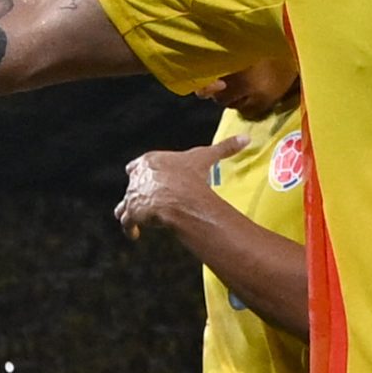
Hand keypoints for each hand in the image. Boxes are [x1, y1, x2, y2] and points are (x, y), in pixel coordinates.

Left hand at [116, 136, 247, 238]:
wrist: (181, 198)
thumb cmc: (193, 176)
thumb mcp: (207, 157)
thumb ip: (225, 147)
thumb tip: (247, 137)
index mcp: (150, 161)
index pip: (137, 165)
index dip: (141, 172)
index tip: (146, 178)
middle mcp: (137, 177)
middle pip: (132, 185)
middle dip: (137, 193)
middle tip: (145, 201)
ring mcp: (133, 195)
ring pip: (124, 204)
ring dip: (128, 210)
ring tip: (135, 219)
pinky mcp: (132, 213)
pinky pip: (126, 222)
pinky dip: (130, 228)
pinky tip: (135, 235)